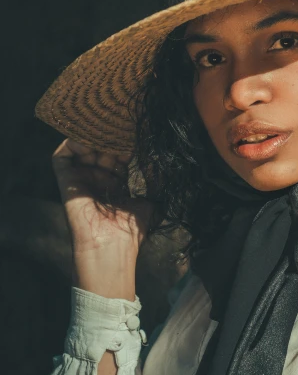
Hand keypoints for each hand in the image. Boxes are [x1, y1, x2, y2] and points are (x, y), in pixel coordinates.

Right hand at [52, 138, 153, 298]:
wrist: (112, 247)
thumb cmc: (132, 230)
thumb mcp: (152, 202)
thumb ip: (157, 182)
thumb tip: (157, 160)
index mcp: (116, 184)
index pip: (118, 154)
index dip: (127, 143)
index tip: (137, 134)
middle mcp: (97, 180)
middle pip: (100, 148)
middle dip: (111, 137)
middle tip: (122, 127)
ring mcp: (81, 180)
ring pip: (82, 148)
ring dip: (93, 137)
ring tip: (107, 132)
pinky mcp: (65, 181)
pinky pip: (62, 156)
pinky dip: (72, 143)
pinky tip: (90, 142)